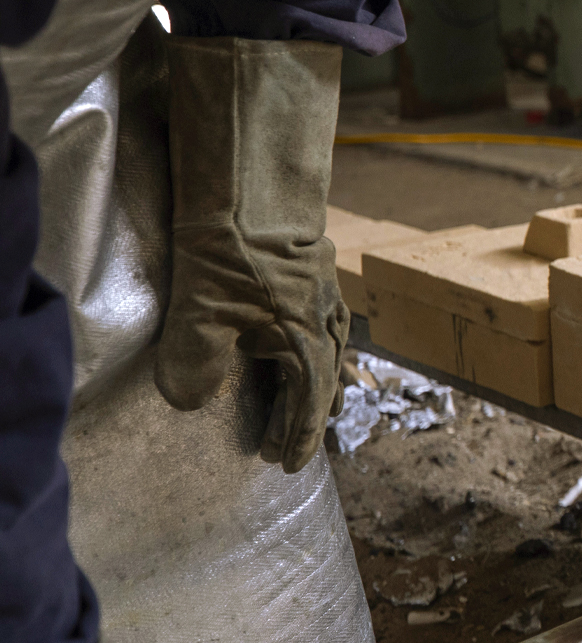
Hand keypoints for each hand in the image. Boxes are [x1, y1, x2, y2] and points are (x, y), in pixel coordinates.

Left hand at [154, 36, 349, 471]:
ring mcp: (322, 291)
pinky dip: (320, 343)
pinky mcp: (312, 269)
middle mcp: (322, 318)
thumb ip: (196, 361)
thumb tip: (188, 402)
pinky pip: (327, 320)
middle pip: (325, 379)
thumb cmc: (231, 244)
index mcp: (305, 337)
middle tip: (293, 445)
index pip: (307, 401)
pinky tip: (308, 337)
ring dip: (322, 382)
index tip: (285, 463)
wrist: (254, 179)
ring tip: (319, 402)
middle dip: (309, 415)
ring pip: (331, 348)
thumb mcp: (202, 307)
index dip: (296, 435)